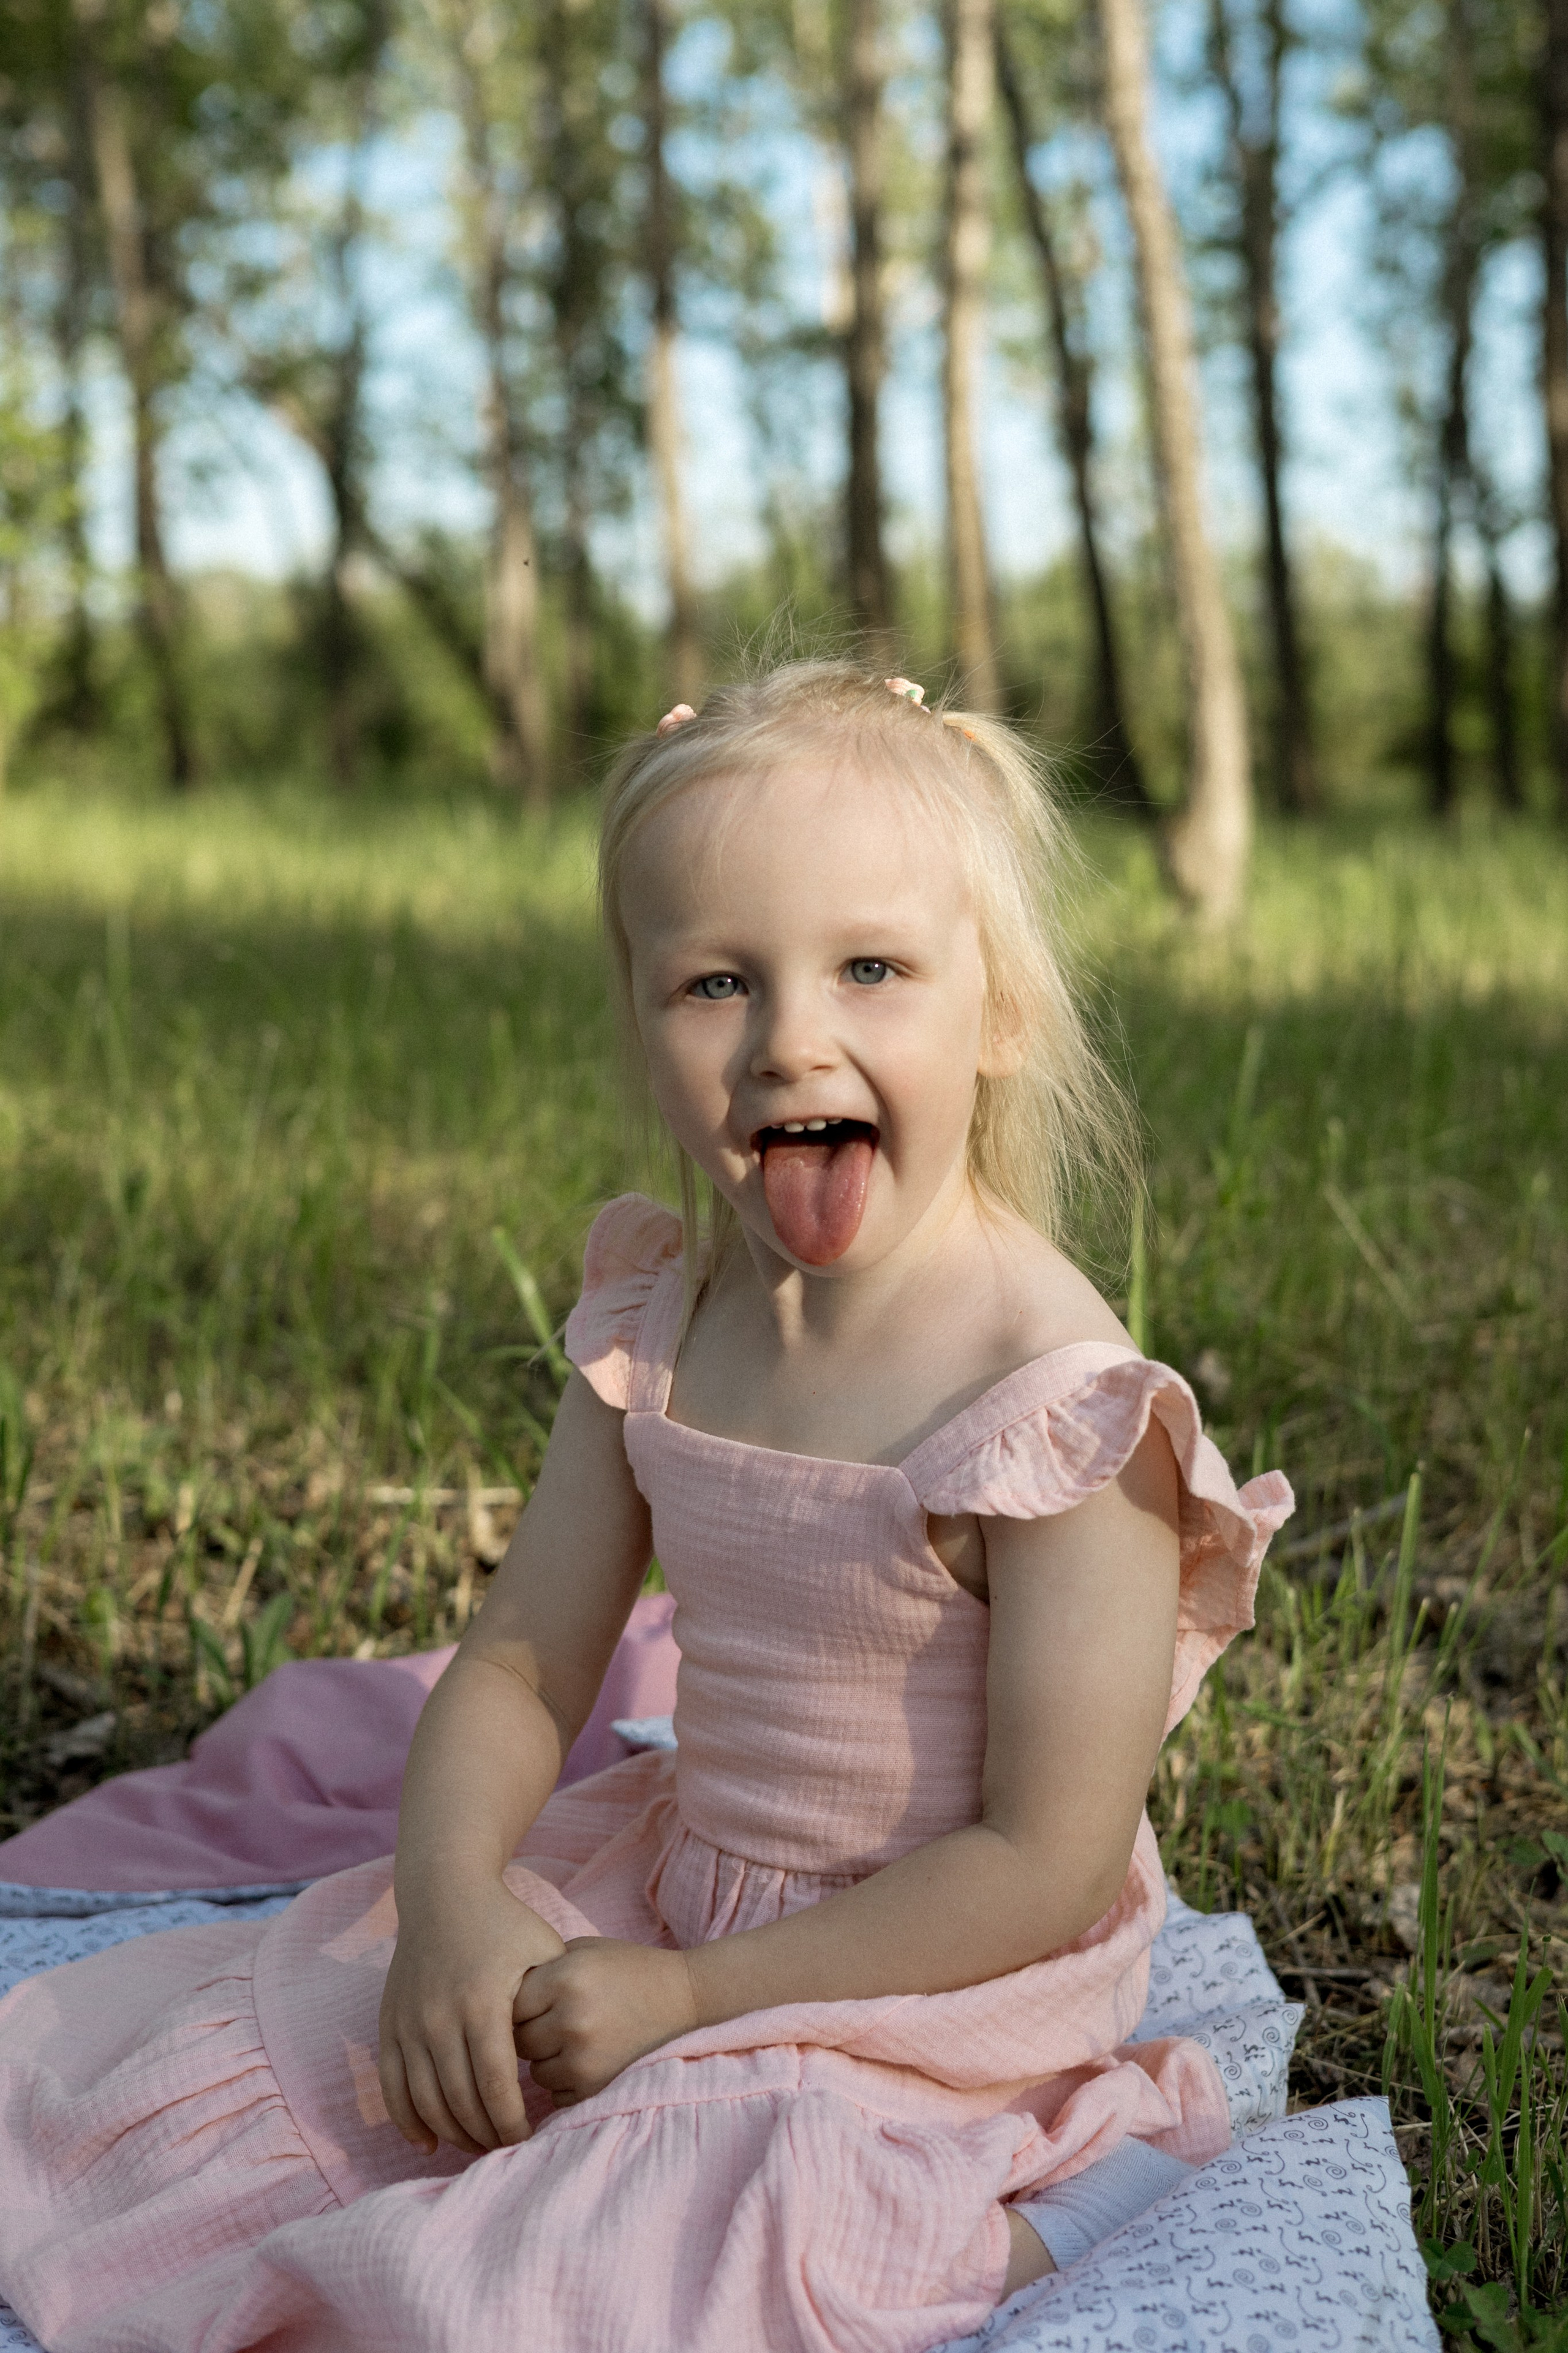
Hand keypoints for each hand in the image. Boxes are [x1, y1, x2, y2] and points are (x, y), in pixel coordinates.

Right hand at [379, 1878, 567, 2155]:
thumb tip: (563, 2054)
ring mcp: (409, 2023)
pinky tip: (429, 2142)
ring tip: (477, 2145)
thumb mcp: (542, 1950)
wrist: (444, 1892)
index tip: (527, 2138)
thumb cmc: (504, 1923)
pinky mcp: (390, 2024)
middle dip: (485, 2135)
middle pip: (460, 2101)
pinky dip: (407, 2121)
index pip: (496, 2086)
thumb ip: (551, 2001)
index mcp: (482, 2004)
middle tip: (505, 2149)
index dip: (511, 2122)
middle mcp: (439, 2018)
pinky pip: (391, 2086)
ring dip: (451, 2133)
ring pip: (425, 2101)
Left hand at [512, 1937, 698, 2106]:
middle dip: (526, 2033)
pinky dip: (564, 2080)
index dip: (513, 2003)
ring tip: (571, 2037)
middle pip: (517, 2041)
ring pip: (533, 2071)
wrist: (681, 1994)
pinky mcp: (596, 2085)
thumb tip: (494, 2000)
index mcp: (565, 1978)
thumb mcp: (580, 1951)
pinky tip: (585, 2057)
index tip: (524, 2001)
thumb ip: (538, 1970)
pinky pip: (555, 2093)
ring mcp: (584, 2057)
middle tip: (549, 2019)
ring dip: (545, 2059)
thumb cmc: (624, 1967)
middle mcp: (571, 2018)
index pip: (508, 2004)